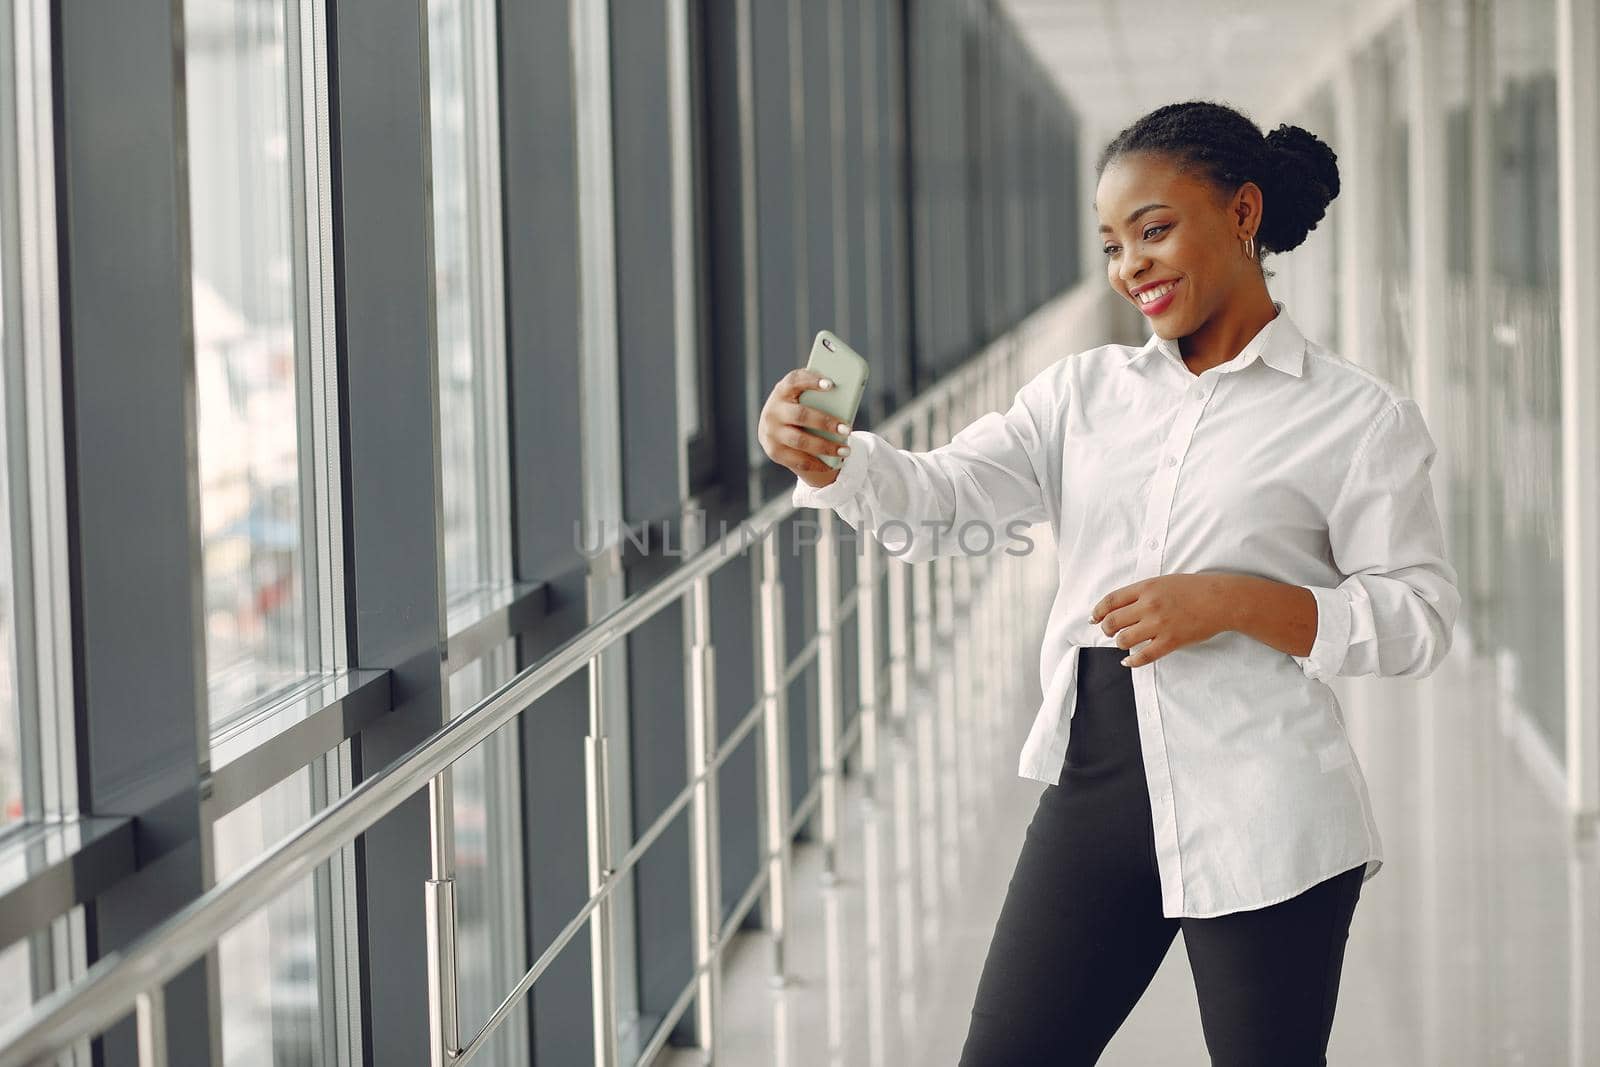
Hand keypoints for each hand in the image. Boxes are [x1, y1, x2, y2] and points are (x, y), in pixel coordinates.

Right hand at [758, 367, 853, 487]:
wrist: (771, 428)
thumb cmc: (796, 407)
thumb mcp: (800, 396)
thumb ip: (816, 395)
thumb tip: (846, 399)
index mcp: (781, 391)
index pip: (794, 381)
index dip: (811, 381)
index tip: (831, 384)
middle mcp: (773, 411)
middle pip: (801, 415)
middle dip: (825, 423)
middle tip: (847, 429)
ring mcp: (772, 433)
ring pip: (801, 441)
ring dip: (826, 447)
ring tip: (846, 450)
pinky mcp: (774, 452)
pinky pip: (799, 460)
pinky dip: (818, 463)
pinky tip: (834, 464)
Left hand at [1087, 573, 1232, 666]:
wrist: (1220, 600)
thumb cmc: (1193, 589)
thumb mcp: (1164, 582)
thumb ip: (1142, 593)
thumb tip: (1121, 607)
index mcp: (1146, 587)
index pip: (1111, 600)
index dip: (1098, 611)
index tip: (1093, 618)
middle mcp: (1149, 605)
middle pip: (1112, 621)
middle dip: (1105, 629)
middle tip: (1108, 631)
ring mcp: (1159, 624)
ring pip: (1124, 639)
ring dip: (1119, 643)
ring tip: (1123, 642)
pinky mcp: (1170, 641)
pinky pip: (1144, 656)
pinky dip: (1132, 661)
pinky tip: (1128, 661)